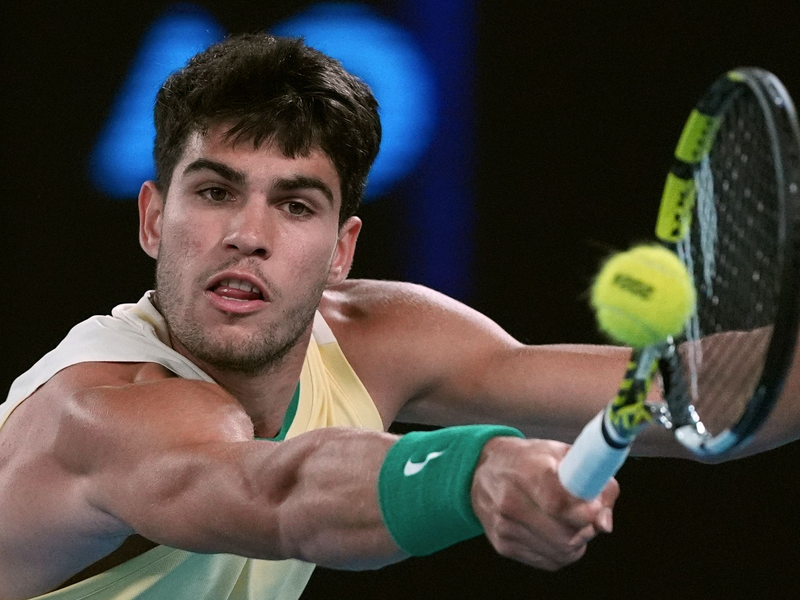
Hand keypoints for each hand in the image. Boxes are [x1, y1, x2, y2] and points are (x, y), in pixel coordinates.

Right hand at [471, 437, 618, 570]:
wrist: (482, 470)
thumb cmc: (527, 460)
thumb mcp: (560, 454)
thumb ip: (592, 480)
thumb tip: (603, 522)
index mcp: (526, 470)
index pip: (558, 502)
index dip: (584, 511)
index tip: (595, 508)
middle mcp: (510, 500)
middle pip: (564, 534)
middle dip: (586, 529)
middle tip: (588, 517)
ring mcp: (504, 526)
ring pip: (560, 552)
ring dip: (577, 542)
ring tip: (573, 524)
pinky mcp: (503, 545)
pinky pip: (548, 561)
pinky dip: (562, 552)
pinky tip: (558, 533)